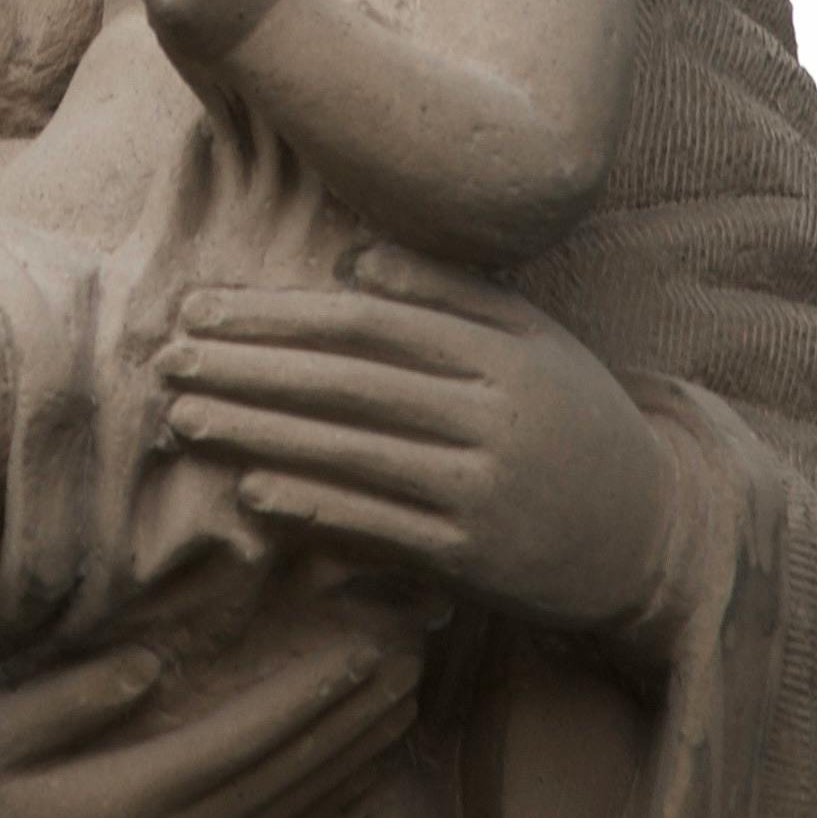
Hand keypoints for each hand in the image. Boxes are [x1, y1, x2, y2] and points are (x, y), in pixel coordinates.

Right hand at [0, 598, 421, 817]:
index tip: (365, 650)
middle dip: (352, 720)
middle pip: (281, 782)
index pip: (242, 744)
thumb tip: (154, 664)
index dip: (310, 698)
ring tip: (406, 711)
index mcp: (120, 810)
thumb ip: (74, 702)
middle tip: (416, 662)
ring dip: (350, 765)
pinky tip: (352, 784)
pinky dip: (316, 816)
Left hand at [155, 249, 683, 643]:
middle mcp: (493, 415)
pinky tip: (252, 491)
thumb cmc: (574, 423)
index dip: (276, 316)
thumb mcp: (532, 342)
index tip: (200, 310)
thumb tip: (350, 258)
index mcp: (501, 351)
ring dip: (260, 435)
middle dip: (248, 370)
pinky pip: (380, 529)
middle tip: (166, 359)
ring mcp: (485, 489)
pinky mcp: (477, 559)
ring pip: (352, 453)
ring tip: (184, 419)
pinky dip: (314, 508)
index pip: (367, 324)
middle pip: (348, 384)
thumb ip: (450, 294)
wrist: (649, 536)